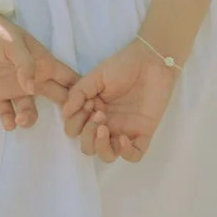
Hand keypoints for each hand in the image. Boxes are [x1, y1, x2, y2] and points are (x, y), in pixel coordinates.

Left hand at [0, 11, 78, 132]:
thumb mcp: (14, 42)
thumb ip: (25, 65)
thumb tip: (32, 89)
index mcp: (44, 64)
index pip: (69, 79)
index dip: (80, 93)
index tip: (88, 109)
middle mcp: (34, 79)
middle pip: (56, 98)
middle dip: (64, 113)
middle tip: (67, 128)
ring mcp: (15, 87)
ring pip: (30, 109)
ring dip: (29, 118)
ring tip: (20, 120)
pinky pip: (6, 111)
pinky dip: (8, 120)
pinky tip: (8, 123)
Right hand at [62, 40, 177, 164]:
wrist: (152, 60)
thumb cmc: (123, 65)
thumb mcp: (96, 75)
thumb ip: (78, 92)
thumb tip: (65, 112)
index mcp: (92, 111)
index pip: (75, 130)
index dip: (76, 123)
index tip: (87, 104)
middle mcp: (106, 124)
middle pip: (88, 147)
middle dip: (87, 135)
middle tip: (98, 114)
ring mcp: (124, 130)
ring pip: (108, 155)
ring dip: (101, 147)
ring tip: (104, 129)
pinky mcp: (143, 133)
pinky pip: (134, 155)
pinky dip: (126, 153)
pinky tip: (124, 138)